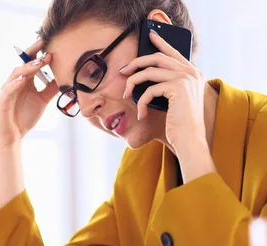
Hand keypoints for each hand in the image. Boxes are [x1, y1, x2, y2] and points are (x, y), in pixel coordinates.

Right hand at [0, 40, 57, 148]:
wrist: (13, 136)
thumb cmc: (25, 117)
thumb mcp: (43, 100)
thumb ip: (51, 88)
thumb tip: (65, 77)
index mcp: (25, 80)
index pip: (31, 62)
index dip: (39, 52)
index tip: (50, 42)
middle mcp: (15, 82)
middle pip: (23, 63)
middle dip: (33, 53)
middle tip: (44, 43)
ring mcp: (7, 91)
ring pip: (15, 74)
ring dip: (27, 67)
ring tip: (39, 62)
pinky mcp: (1, 101)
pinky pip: (7, 90)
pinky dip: (14, 84)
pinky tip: (22, 79)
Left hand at [121, 29, 206, 148]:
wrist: (190, 139)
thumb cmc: (179, 123)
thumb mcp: (173, 100)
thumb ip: (166, 84)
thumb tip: (144, 73)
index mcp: (193, 73)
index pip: (174, 52)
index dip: (161, 43)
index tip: (150, 36)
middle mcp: (192, 72)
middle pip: (157, 57)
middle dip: (136, 62)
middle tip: (122, 71)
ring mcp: (186, 78)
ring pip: (149, 71)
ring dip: (132, 83)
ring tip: (125, 95)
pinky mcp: (178, 87)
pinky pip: (149, 89)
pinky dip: (141, 102)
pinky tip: (141, 114)